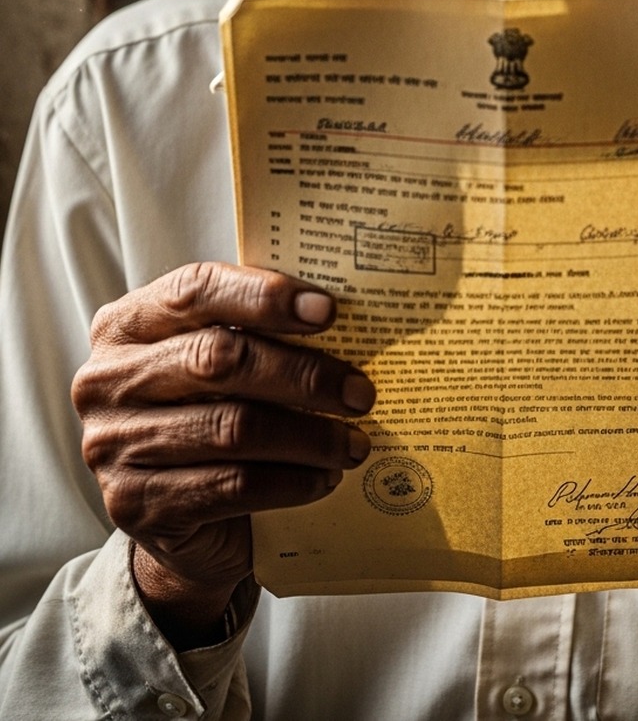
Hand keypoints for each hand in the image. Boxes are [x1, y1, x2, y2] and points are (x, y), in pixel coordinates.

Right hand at [71, 262, 374, 643]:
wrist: (175, 516)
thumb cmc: (207, 413)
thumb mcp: (217, 361)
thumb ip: (253, 332)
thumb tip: (341, 316)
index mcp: (126, 324)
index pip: (195, 290)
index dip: (263, 296)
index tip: (328, 310)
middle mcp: (108, 380)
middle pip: (218, 360)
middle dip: (302, 374)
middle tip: (359, 391)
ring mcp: (114, 445)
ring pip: (232, 428)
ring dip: (308, 435)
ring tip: (353, 441)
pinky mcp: (137, 504)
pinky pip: (231, 486)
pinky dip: (290, 481)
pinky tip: (324, 477)